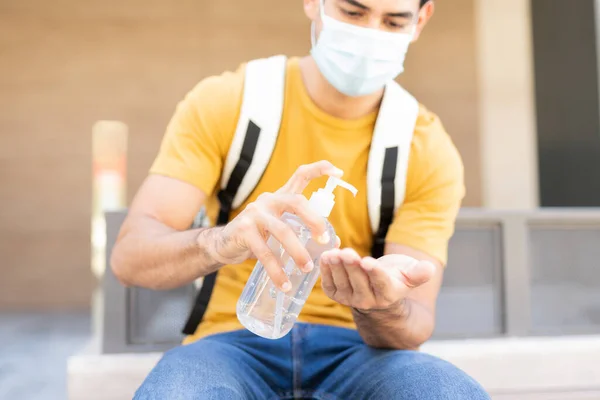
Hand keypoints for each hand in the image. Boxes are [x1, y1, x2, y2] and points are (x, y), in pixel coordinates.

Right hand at [212, 161, 342, 291]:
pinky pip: (265, 252)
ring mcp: (255, 213)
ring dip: (298, 252)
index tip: (339, 172)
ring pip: (283, 231)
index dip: (320, 170)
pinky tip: (284, 284)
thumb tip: (335, 243)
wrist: (222, 244)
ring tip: (307, 269)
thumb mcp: (281, 229)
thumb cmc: (258, 237)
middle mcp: (269, 200)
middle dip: (314, 220)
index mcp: (281, 197)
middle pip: (297, 201)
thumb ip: (304, 232)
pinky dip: (277, 271)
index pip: (301, 175)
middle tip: (324, 240)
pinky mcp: (244, 230)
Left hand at [319, 248, 435, 312]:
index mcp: (388, 294)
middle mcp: (368, 300)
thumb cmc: (395, 279)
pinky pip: (329, 284)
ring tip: (333, 253)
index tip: (367, 262)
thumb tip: (429, 268)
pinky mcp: (336, 294)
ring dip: (336, 268)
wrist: (377, 294)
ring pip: (342, 283)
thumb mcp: (409, 275)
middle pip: (359, 282)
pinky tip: (325, 256)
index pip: (381, 283)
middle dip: (352, 267)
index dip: (374, 273)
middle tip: (347, 253)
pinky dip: (325, 271)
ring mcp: (350, 299)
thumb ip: (418, 273)